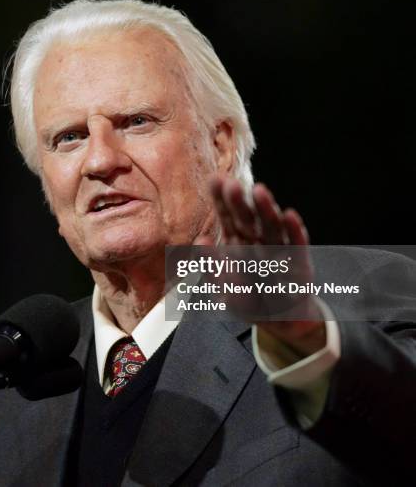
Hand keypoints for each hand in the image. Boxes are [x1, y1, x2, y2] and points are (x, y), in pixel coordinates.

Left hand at [197, 176, 325, 356]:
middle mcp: (257, 240)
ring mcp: (279, 249)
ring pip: (271, 226)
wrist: (281, 322)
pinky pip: (296, 245)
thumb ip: (213, 268)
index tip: (215, 180)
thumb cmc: (251, 301)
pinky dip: (294, 231)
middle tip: (231, 184)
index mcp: (238, 241)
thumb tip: (202, 239)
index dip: (221, 199)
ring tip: (260, 192)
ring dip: (266, 209)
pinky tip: (289, 215)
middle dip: (239, 202)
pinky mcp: (300, 262)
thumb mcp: (225, 290)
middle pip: (247, 218)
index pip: (228, 217)